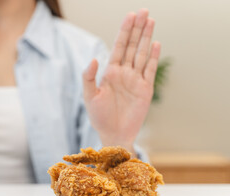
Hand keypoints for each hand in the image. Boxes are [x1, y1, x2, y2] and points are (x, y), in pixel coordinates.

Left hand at [82, 9, 160, 150]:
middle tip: (144, 11)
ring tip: (150, 21)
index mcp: (110, 72)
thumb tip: (95, 58)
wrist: (113, 134)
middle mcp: (124, 73)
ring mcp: (136, 80)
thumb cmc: (99, 117)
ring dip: (146, 38)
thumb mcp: (89, 97)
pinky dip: (153, 57)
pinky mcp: (146, 89)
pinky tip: (155, 43)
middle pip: (132, 46)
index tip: (130, 15)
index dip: (124, 31)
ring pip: (142, 54)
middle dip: (137, 29)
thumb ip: (89, 77)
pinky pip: (150, 70)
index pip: (118, 46)